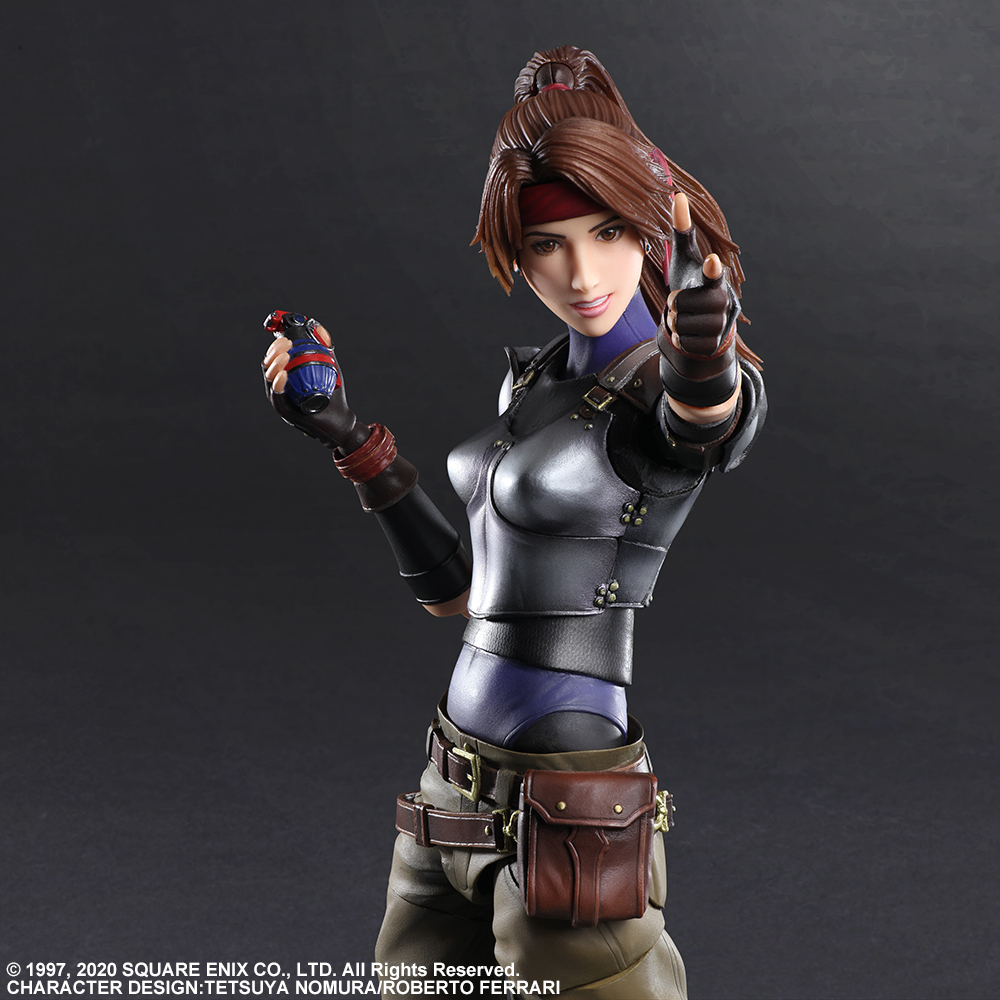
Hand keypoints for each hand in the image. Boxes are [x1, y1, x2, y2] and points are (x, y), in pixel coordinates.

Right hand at [261, 315, 369, 452]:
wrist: (342, 422)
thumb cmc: (334, 398)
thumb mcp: (331, 370)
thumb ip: (326, 351)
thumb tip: (320, 330)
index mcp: (286, 380)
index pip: (273, 360)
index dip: (275, 347)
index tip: (286, 337)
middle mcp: (280, 391)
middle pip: (267, 368)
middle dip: (273, 353)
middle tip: (287, 344)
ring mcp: (282, 402)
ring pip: (270, 382)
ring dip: (274, 366)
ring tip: (285, 356)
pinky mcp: (287, 414)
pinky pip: (278, 398)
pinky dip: (278, 385)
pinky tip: (284, 374)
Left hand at [665, 192, 739, 356]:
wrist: (702, 323)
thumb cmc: (691, 284)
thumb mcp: (685, 259)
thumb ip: (683, 230)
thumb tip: (677, 194)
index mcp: (715, 278)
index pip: (713, 273)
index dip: (710, 268)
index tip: (711, 261)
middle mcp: (724, 300)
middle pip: (681, 305)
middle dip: (673, 306)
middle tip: (680, 303)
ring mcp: (722, 324)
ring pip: (681, 326)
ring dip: (675, 323)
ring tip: (685, 317)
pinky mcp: (716, 344)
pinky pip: (685, 343)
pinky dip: (680, 339)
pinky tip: (688, 332)